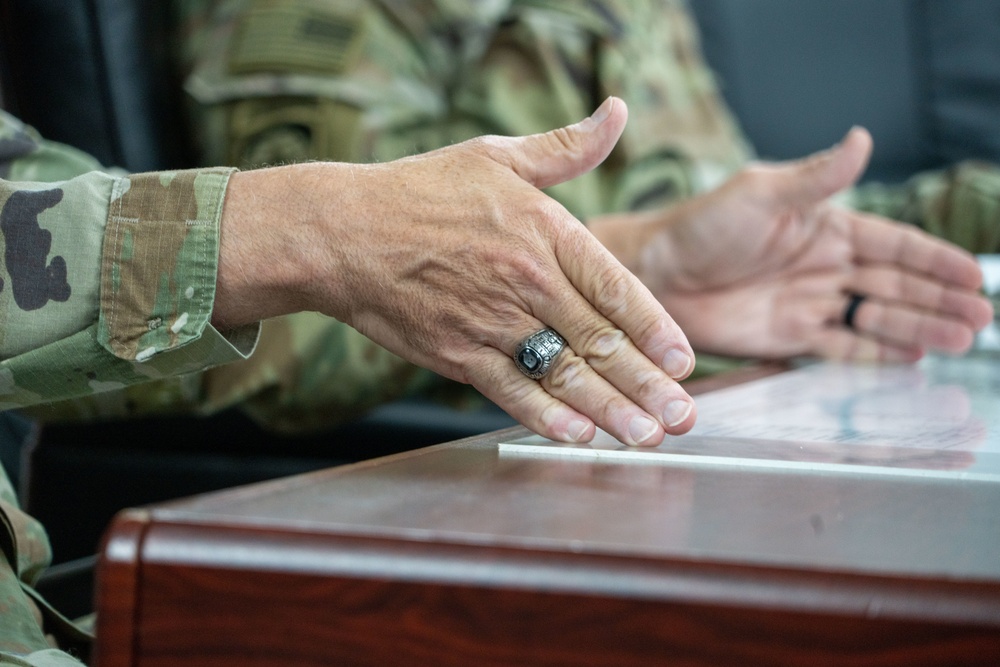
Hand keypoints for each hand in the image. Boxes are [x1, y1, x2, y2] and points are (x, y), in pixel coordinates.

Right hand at [213, 98, 695, 445]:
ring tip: (644, 437)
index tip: (685, 360)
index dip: (657, 329)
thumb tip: (618, 113)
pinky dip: (547, 416)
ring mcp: (491, 323)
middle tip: (683, 417)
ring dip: (609, 411)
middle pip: (600, 342)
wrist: (343, 233)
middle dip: (647, 385)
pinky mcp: (457, 355)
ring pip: (563, 375)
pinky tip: (577, 436)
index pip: (617, 288)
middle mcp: (526, 281)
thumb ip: (567, 147)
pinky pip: (512, 392)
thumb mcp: (497, 155)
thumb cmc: (421, 192)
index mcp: (545, 231)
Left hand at [591, 128, 993, 360]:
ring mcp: (808, 303)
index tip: (972, 275)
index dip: (934, 260)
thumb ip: (814, 179)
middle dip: (938, 300)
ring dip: (918, 327)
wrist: (653, 276)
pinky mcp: (788, 337)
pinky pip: (841, 347)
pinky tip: (910, 357)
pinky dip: (875, 353)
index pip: (894, 245)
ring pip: (876, 318)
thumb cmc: (699, 227)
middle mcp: (823, 267)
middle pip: (895, 285)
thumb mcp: (759, 195)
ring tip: (959, 339)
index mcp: (824, 228)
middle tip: (980, 319)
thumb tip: (863, 141)